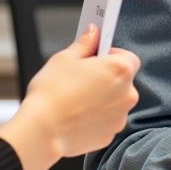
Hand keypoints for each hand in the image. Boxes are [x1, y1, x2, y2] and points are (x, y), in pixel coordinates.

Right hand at [0, 25, 139, 169]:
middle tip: (82, 76)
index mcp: (120, 70)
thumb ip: (84, 44)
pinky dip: (95, 116)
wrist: (42, 131)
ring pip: (114, 101)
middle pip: (122, 80)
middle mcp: (127, 94)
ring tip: (76, 97)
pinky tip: (75, 114)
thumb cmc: (52, 93)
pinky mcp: (109, 135)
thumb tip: (92, 33)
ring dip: (102, 97)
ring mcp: (119, 117)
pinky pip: (106, 120)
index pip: (128, 57)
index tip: (95, 56)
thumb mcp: (65, 58)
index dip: (111, 55)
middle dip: (105, 77)